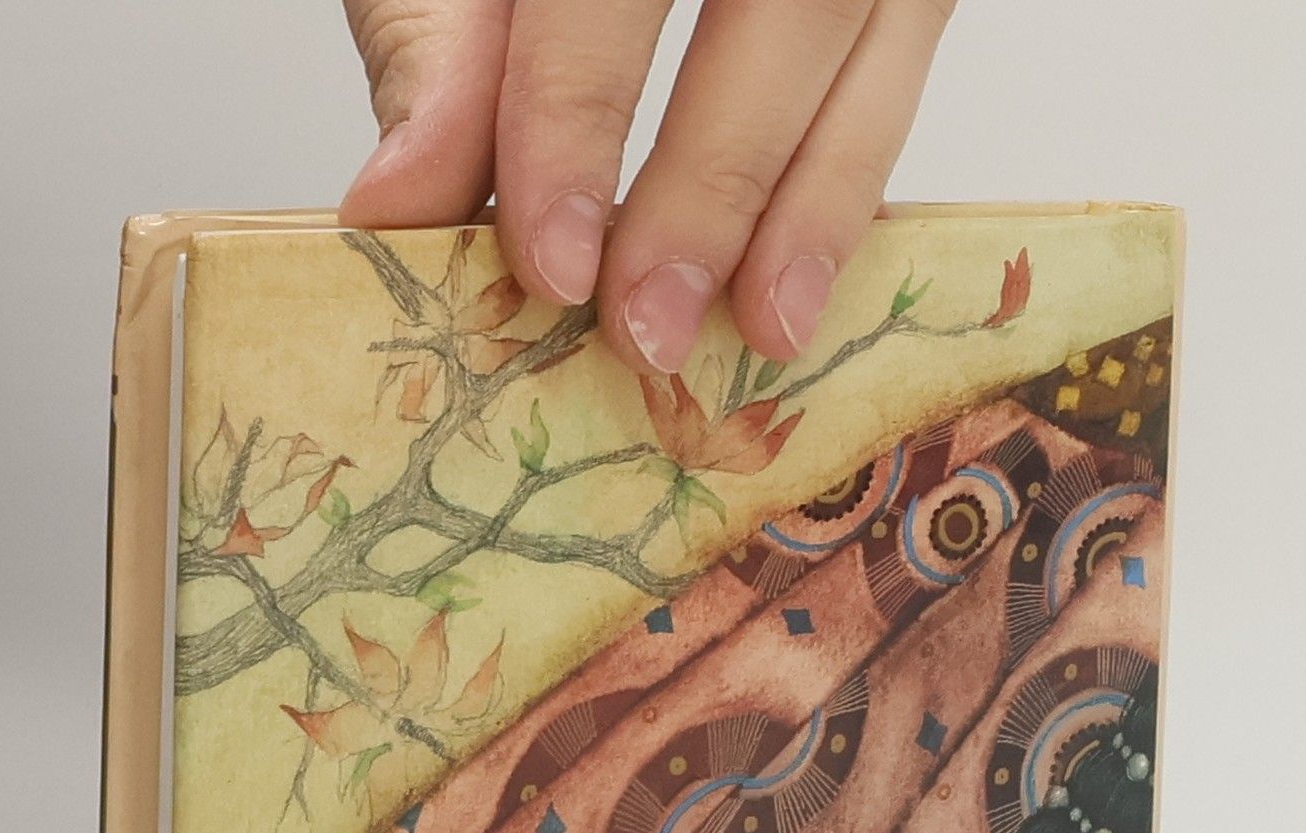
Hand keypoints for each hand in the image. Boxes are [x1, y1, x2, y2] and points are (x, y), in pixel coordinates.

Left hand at [338, 0, 956, 375]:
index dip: (579, 119)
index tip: (554, 262)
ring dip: (818, 202)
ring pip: (876, 42)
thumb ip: (438, 50)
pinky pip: (902, 67)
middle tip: (648, 325)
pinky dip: (855, 177)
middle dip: (713, 184)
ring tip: (766, 327)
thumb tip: (403, 205)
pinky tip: (810, 273)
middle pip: (784, 10)